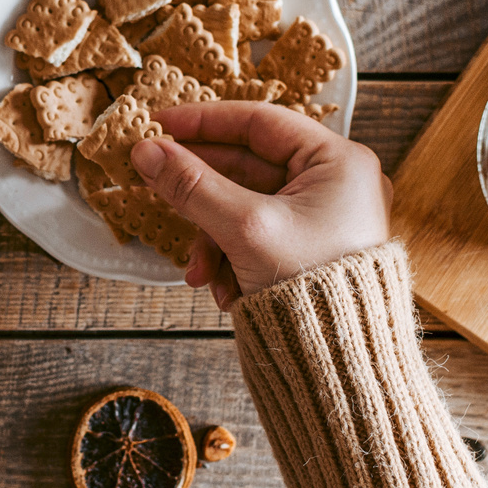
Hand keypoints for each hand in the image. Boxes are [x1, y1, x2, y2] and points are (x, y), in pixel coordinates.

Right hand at [128, 101, 391, 308]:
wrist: (341, 366)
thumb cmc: (316, 292)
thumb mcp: (245, 228)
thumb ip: (192, 185)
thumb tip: (146, 152)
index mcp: (337, 163)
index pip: (259, 121)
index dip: (203, 121)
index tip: (157, 124)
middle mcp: (333, 185)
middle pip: (246, 166)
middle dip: (200, 191)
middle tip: (152, 181)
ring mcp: (319, 220)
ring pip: (242, 206)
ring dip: (210, 236)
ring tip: (196, 270)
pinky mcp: (303, 250)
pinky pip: (251, 236)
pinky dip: (228, 257)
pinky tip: (219, 287)